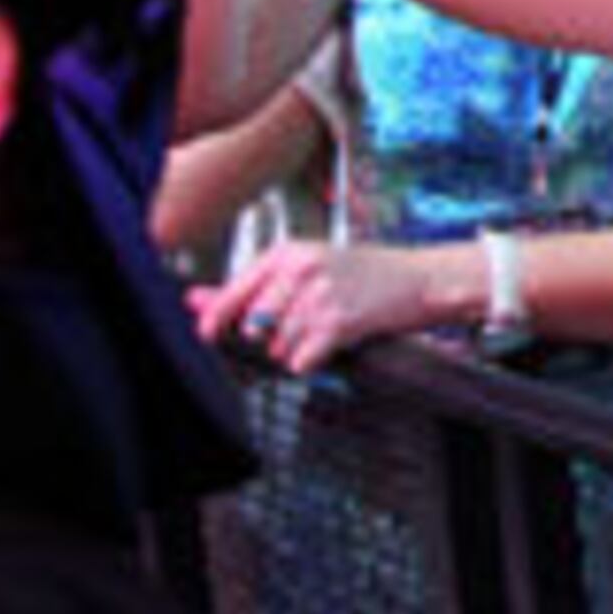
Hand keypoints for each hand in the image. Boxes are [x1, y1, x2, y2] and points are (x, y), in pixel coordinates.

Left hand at [189, 236, 457, 371]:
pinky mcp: (339, 322)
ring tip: (320, 330)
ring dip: (293, 349)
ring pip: (276, 345)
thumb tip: (192, 301)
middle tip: (296, 326)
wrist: (419, 279)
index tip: (209, 333)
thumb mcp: (304, 269)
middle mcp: (302, 269)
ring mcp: (320, 295)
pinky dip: (310, 360)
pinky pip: (299, 360)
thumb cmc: (362, 273)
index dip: (217, 317)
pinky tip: (329, 343)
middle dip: (267, 336)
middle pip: (253, 325)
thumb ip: (247, 288)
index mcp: (288, 252)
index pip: (234, 291)